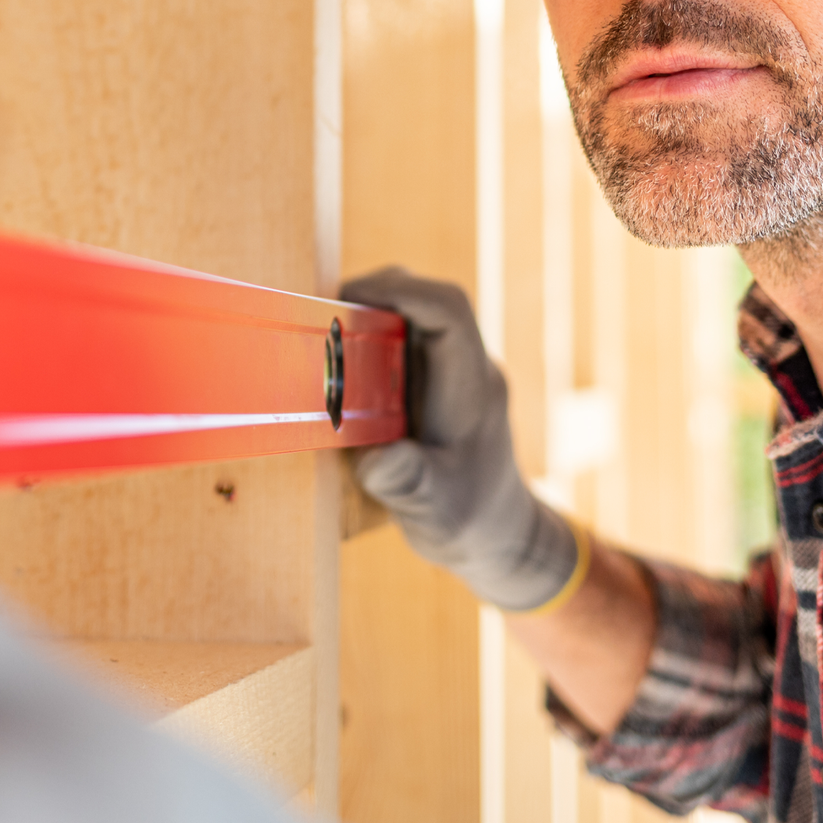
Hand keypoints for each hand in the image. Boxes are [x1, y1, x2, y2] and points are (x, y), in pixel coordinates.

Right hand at [340, 267, 581, 612]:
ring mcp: (457, 373)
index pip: (451, 312)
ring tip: (325, 340)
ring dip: (374, 316)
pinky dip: (373, 341)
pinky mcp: (440, 383)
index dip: (403, 292)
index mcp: (472, 388)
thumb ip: (409, 486)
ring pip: (420, 316)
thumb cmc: (469, 521)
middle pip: (433, 302)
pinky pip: (409, 341)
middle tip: (324, 318)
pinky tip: (340, 370)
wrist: (499, 530)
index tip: (348, 297)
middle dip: (379, 295)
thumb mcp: (436, 514)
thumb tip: (380, 461)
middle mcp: (469, 369)